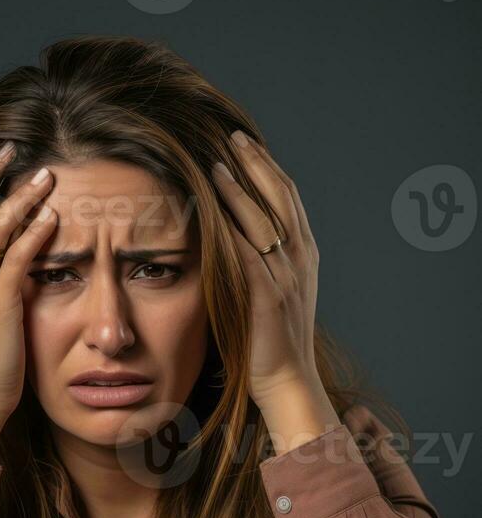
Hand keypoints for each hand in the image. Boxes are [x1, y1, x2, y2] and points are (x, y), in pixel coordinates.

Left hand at [212, 130, 320, 408]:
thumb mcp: (274, 294)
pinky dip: (231, 224)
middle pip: (280, 198)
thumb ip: (262, 264)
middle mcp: (298, 259)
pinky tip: (214, 204)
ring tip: (220, 158)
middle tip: (235, 136)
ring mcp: (285, 275)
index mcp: (303, 256)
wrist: (288, 381)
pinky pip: (247, 251)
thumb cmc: (272, 343)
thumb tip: (239, 239)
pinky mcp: (265, 295)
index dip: (268, 169)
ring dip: (242, 186)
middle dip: (257, 164)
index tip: (248, 145)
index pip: (288, 200)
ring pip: (264, 218)